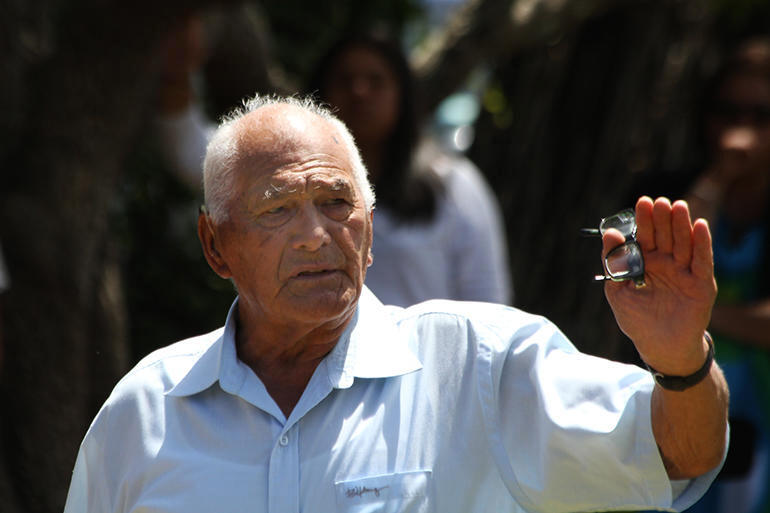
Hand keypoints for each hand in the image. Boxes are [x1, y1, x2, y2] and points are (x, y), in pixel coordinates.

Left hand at [603, 196, 716, 373]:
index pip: (644, 236)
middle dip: (661, 218)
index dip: (644, 220)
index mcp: (645, 263)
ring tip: (678, 206)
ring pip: (683, 243)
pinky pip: (702, 260)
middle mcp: (666, 263)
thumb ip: (614, 263)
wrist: (660, 346)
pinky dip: (702, 243)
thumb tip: (608, 233)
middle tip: (658, 201)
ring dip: (681, 225)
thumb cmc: (636, 319)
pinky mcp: (702, 283)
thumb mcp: (617, 290)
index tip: (642, 202)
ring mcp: (685, 271)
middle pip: (664, 235)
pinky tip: (700, 225)